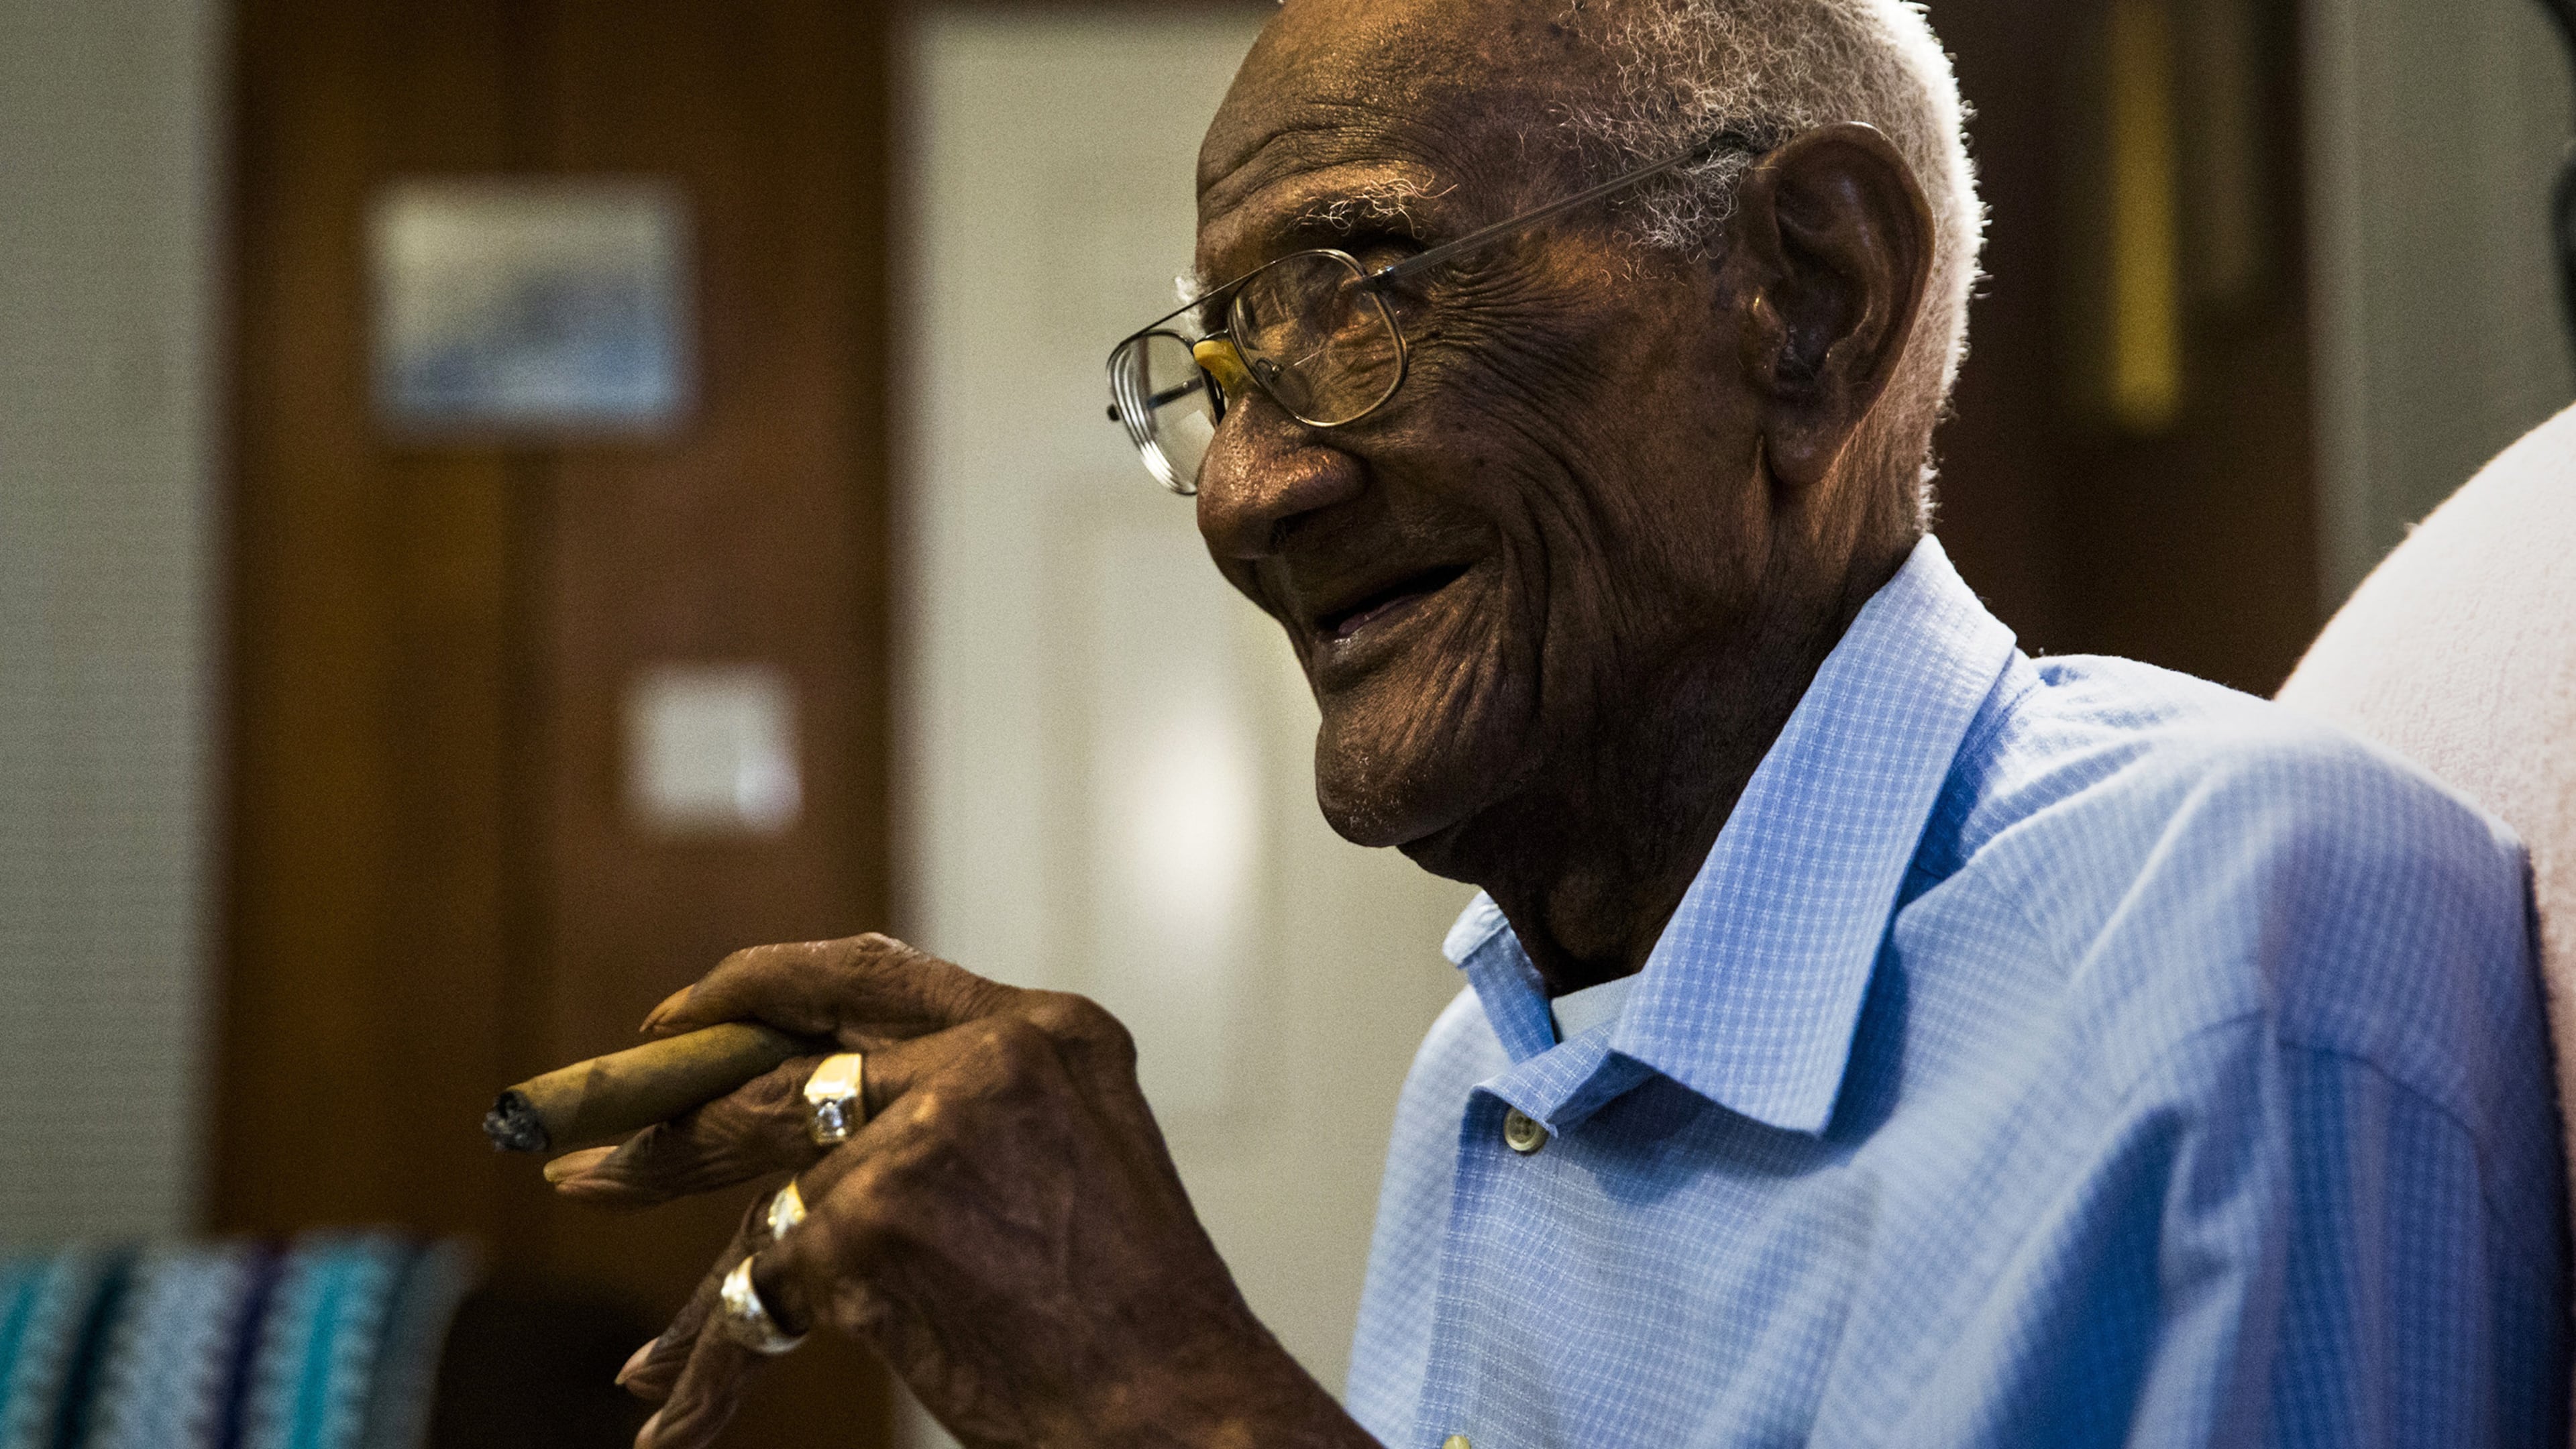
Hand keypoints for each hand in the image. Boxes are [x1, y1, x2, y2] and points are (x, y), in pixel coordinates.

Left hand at [546, 933, 1374, 1448]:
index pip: (873, 970)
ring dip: (706, 1295)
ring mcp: (925, 1130)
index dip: (757, 989)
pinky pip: (763, 1293)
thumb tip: (806, 1137)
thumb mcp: (1072, 1168)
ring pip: (769, 1200)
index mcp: (1048, 1028)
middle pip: (789, 1069)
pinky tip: (690, 1413)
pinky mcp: (874, 1220)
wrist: (1184, 1407)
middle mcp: (988, 1057)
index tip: (678, 1017)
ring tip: (649, 1366)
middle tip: (582, 1159)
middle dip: (673, 1123)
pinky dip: (724, 1366)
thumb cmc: (1131, 1321)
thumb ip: (963, 1116)